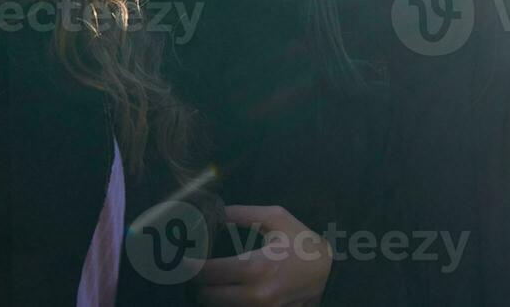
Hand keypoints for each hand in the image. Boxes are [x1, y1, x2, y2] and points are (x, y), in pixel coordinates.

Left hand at [193, 205, 331, 306]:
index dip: (188, 266)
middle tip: (191, 270)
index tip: (179, 259)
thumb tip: (216, 212)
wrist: (330, 274)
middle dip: (195, 283)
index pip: (208, 273)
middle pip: (206, 297)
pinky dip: (224, 302)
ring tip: (206, 280)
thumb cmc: (303, 244)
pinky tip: (224, 290)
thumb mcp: (278, 219)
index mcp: (257, 267)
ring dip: (208, 294)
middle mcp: (255, 295)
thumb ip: (244, 214)